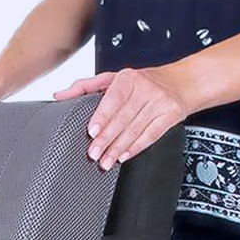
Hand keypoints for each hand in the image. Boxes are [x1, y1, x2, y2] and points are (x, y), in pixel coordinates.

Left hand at [53, 67, 190, 169]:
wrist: (181, 81)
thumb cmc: (142, 82)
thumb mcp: (113, 79)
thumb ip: (85, 87)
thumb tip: (59, 95)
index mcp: (128, 77)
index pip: (114, 98)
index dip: (103, 116)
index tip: (92, 131)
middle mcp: (145, 88)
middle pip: (123, 117)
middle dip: (107, 138)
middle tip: (94, 154)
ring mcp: (159, 102)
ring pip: (135, 129)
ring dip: (118, 148)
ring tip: (105, 161)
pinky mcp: (170, 115)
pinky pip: (151, 135)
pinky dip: (136, 147)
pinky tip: (124, 156)